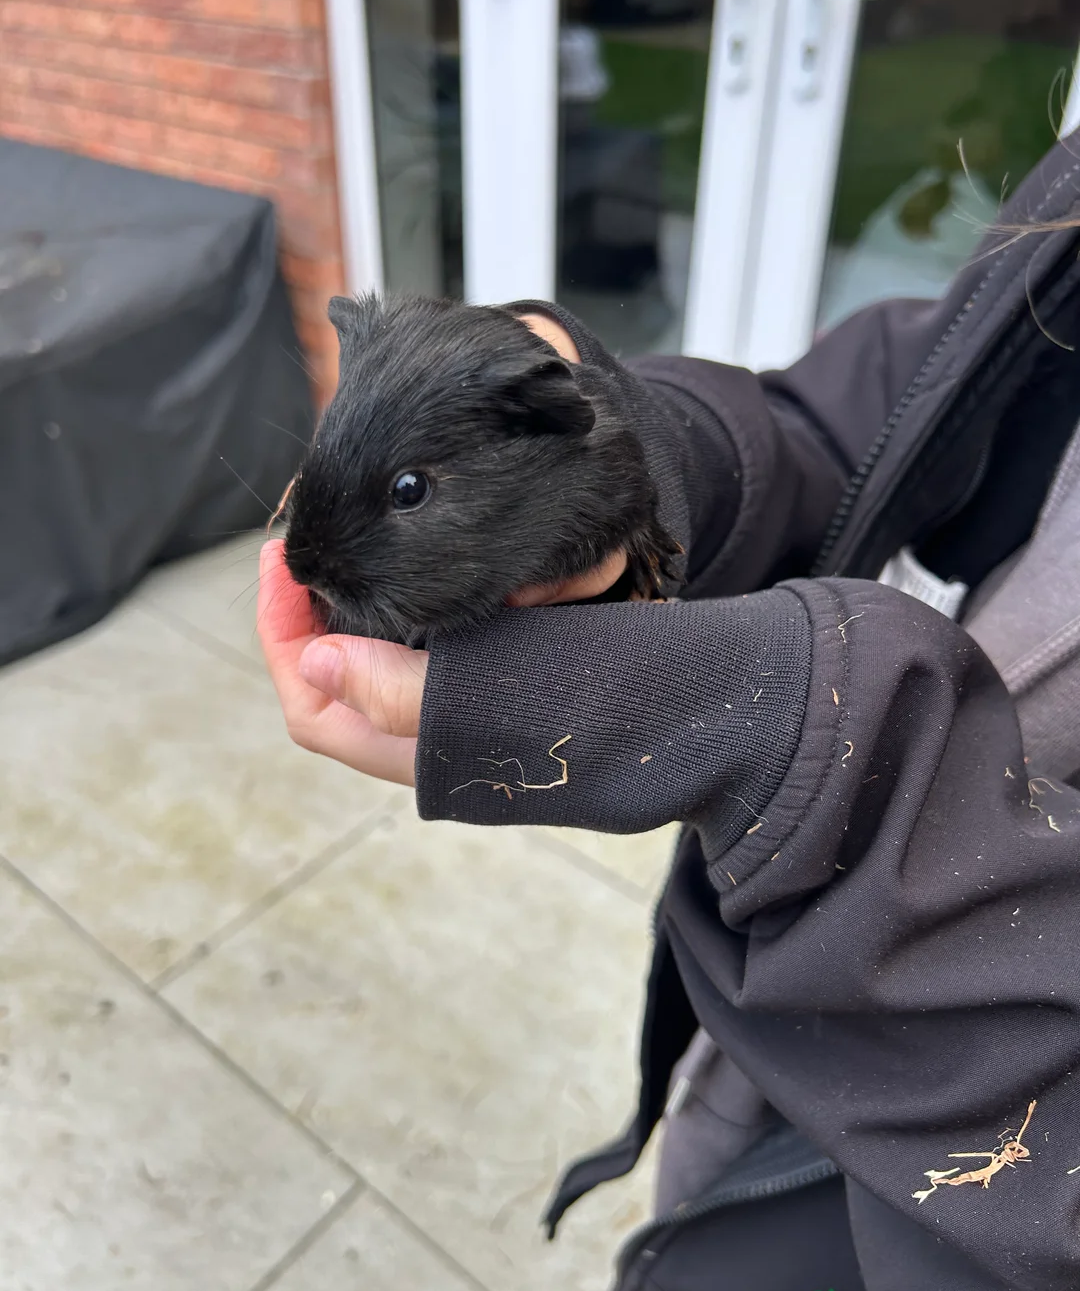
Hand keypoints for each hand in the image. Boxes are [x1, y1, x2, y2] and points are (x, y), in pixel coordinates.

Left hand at [259, 312, 622, 785]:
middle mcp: (421, 740)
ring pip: (374, 665)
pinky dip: (404, 609)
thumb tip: (313, 660)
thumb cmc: (586, 706)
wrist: (684, 715)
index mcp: (410, 751)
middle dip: (308, 612)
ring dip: (352, 608)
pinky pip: (423, 652)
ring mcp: (455, 717)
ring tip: (348, 544)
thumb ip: (393, 688)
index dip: (280, 633)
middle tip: (307, 539)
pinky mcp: (488, 691)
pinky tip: (414, 567)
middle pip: (331, 682)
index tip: (279, 557)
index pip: (309, 706)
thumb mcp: (485, 692)